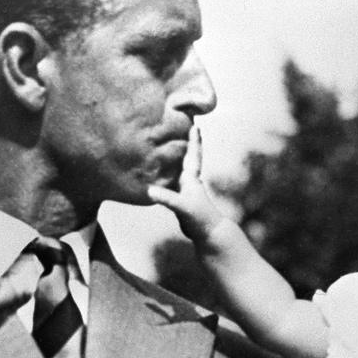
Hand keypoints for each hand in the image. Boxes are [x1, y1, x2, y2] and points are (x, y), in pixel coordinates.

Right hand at [146, 128, 229, 243]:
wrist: (208, 233)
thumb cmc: (199, 218)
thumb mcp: (182, 207)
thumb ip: (167, 198)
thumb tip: (149, 190)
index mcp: (191, 179)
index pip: (192, 155)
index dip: (194, 140)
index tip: (195, 124)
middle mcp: (189, 181)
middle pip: (187, 158)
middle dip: (185, 144)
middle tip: (182, 128)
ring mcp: (185, 190)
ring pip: (178, 170)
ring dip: (174, 159)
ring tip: (166, 147)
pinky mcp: (180, 200)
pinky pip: (172, 182)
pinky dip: (166, 175)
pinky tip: (158, 175)